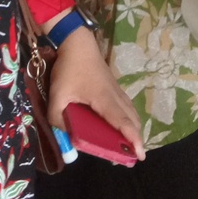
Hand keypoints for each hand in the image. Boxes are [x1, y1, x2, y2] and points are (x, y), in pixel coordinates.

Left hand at [47, 25, 145, 159]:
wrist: (77, 42)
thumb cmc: (69, 69)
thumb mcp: (57, 95)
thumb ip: (58, 118)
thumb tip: (64, 136)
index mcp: (103, 99)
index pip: (122, 122)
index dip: (132, 138)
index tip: (140, 154)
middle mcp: (114, 96)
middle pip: (131, 119)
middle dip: (136, 138)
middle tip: (135, 156)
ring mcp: (116, 89)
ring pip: (131, 111)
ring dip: (134, 127)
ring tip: (132, 143)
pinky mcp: (113, 86)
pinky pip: (126, 105)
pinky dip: (129, 117)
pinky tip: (124, 123)